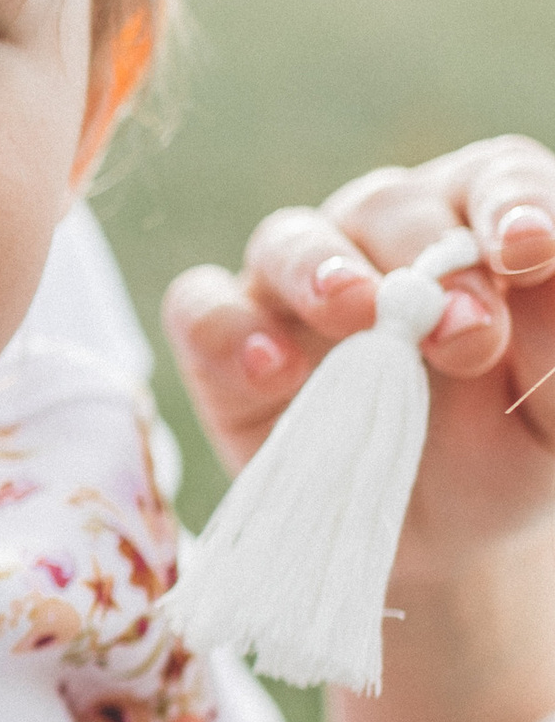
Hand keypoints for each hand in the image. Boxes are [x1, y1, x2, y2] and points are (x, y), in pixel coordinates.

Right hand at [164, 136, 554, 584]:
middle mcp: (383, 242)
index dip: (509, 203)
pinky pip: (202, 310)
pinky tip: (275, 371)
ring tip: (356, 312)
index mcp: (476, 230)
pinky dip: (229, 329)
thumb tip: (540, 271)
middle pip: (390, 205)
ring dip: (321, 268)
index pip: (493, 180)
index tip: (529, 251)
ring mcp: (296, 291)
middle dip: (429, 261)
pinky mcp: (227, 351)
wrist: (438, 542)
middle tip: (467, 335)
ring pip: (289, 238)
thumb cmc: (511, 450)